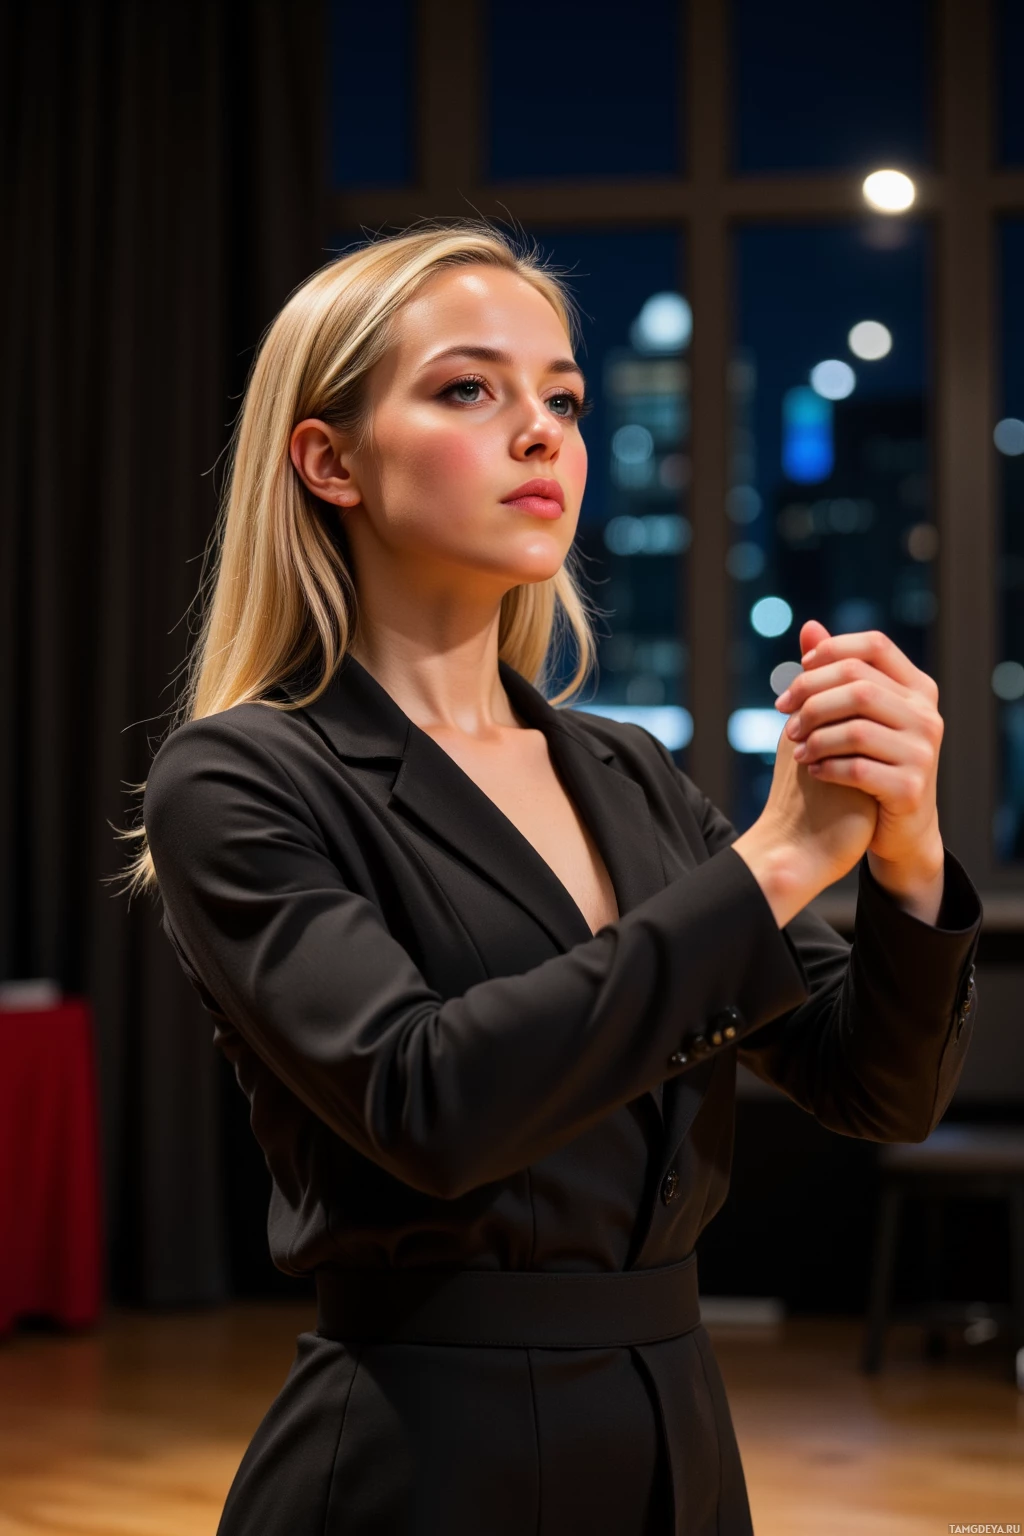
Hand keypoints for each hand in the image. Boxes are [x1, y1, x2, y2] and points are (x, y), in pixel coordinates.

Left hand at [774, 620, 944, 885]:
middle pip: (858, 685)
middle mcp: (927, 715)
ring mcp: (924, 752)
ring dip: (815, 738)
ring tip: (797, 750)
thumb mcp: (852, 715)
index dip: (831, 651)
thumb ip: (834, 673)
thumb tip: (809, 626)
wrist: (894, 828)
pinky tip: (813, 771)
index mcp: (917, 688)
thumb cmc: (868, 762)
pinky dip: (827, 768)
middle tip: (785, 720)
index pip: (875, 646)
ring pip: (855, 728)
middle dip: (811, 699)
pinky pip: (859, 769)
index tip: (798, 671)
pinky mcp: (912, 788)